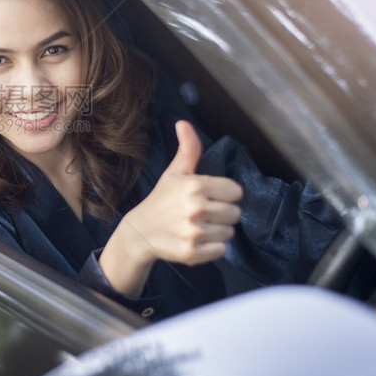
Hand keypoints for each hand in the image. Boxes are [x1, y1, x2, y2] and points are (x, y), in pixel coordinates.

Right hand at [123, 120, 242, 266]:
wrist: (139, 232)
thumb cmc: (161, 200)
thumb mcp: (174, 172)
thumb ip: (188, 149)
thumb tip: (183, 123)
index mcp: (195, 186)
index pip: (236, 192)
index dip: (224, 194)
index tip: (209, 196)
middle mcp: (196, 208)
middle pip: (235, 214)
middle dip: (222, 214)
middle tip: (202, 213)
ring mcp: (194, 232)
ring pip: (229, 233)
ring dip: (217, 231)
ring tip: (198, 227)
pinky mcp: (192, 253)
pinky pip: (221, 251)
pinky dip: (211, 248)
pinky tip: (195, 240)